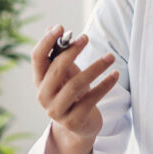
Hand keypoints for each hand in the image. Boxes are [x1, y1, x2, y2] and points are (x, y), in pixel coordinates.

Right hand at [31, 25, 117, 143]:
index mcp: (39, 81)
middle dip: (71, 52)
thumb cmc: (72, 93)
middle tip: (86, 37)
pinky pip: (91, 100)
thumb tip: (52, 28)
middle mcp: (44, 96)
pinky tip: (115, 75)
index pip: (37, 58)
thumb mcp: (66, 73)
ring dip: (95, 68)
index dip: (46, 42)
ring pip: (75, 85)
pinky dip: (105, 85)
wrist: (80, 126)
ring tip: (110, 57)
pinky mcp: (74, 121)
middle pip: (56, 70)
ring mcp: (57, 111)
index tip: (60, 27)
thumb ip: (59, 53)